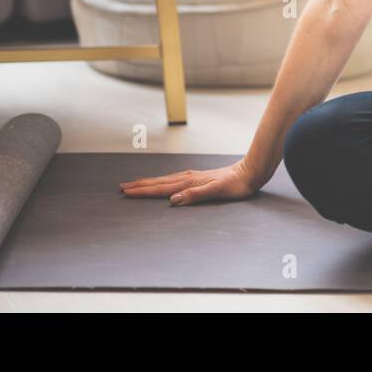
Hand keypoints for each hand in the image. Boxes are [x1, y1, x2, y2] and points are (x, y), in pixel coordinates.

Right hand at [119, 159, 261, 205]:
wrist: (249, 172)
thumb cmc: (235, 185)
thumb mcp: (217, 192)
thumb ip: (195, 195)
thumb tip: (174, 199)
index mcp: (189, 182)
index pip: (160, 188)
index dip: (143, 191)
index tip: (126, 192)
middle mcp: (188, 178)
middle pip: (158, 182)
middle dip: (140, 186)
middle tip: (122, 187)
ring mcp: (193, 176)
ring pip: (165, 180)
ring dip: (149, 183)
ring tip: (136, 184)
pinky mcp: (199, 177)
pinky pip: (174, 179)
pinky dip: (163, 181)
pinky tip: (163, 182)